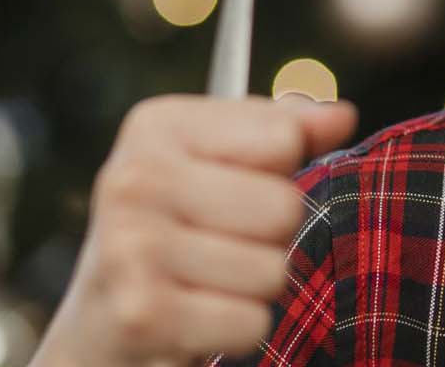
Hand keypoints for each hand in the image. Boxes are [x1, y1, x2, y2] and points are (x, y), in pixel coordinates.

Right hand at [29, 93, 359, 366]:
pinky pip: (251, 323)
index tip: (237, 184)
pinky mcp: (141, 315)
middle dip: (271, 236)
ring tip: (206, 281)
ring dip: (253, 287)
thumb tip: (342, 115)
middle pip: (283, 207)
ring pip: (273, 271)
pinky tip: (195, 317)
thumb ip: (285, 130)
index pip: (284, 137)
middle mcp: (135, 178)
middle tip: (223, 243)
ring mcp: (132, 247)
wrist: (102, 317)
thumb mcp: (222, 160)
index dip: (280, 171)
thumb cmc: (176, 224)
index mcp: (158, 126)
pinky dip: (237, 330)